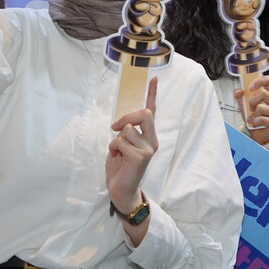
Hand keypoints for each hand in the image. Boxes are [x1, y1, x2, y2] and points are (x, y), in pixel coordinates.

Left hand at [107, 78, 158, 214]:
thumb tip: (120, 123)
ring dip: (116, 139)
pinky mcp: (141, 157)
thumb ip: (126, 132)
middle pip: (144, 114)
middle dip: (127, 117)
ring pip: (127, 129)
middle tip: (115, 127)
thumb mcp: (123, 145)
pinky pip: (120, 142)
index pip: (152, 111)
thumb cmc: (121, 167)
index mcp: (148, 136)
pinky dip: (113, 148)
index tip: (155, 78)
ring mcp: (148, 149)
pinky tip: (118, 158)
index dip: (152, 94)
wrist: (121, 190)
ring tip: (118, 152)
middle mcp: (152, 140)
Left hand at [238, 75, 268, 144]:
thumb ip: (241, 98)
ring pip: (261, 107)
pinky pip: (262, 119)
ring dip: (252, 114)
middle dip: (252, 100)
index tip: (250, 87)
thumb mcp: (245, 107)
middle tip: (250, 108)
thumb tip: (238, 91)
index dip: (260, 81)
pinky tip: (255, 124)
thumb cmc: (254, 118)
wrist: (258, 135)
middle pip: (264, 93)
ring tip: (252, 118)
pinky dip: (255, 122)